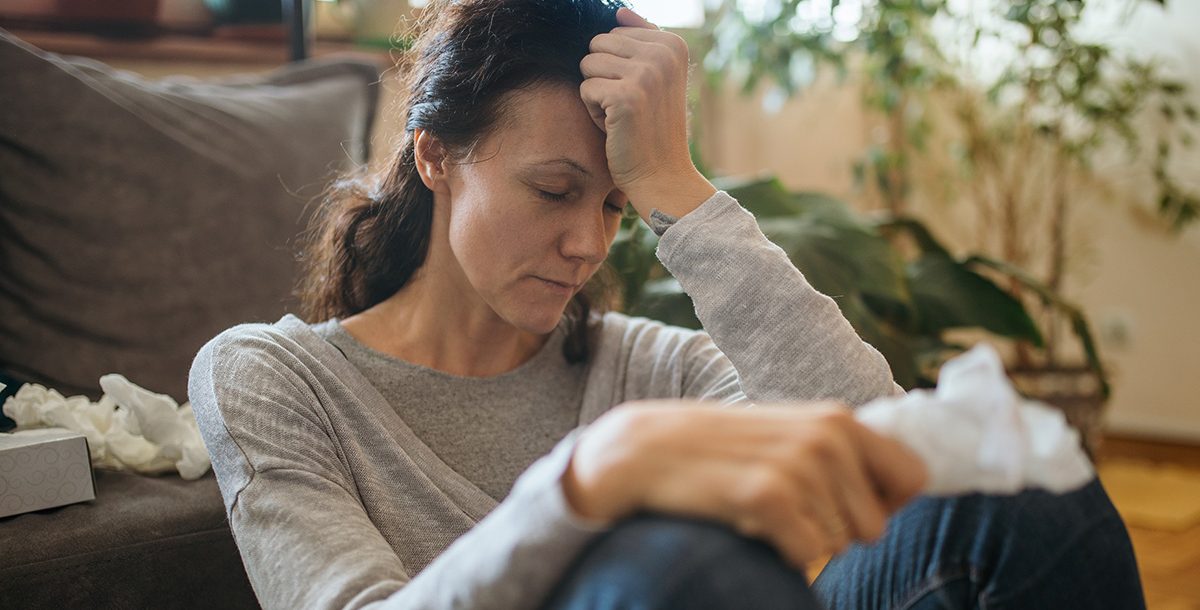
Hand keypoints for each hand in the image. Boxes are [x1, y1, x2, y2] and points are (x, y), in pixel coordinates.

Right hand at [561, 402, 928, 568]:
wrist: (642, 451)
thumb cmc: (721, 451)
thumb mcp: (787, 436)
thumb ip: (841, 451)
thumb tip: (904, 486)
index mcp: (838, 419)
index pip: (914, 476)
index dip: (885, 504)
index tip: (846, 505)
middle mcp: (827, 435)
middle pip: (876, 525)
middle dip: (837, 531)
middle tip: (785, 507)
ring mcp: (798, 463)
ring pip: (838, 542)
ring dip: (799, 538)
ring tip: (758, 506)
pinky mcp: (768, 494)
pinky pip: (805, 551)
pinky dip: (778, 550)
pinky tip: (745, 521)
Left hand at [580, 8, 714, 219]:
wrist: (662, 174)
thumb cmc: (651, 128)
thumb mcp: (656, 77)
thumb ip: (641, 40)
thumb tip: (619, 11)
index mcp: (673, 43)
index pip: (614, 32)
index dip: (616, 65)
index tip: (639, 92)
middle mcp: (663, 53)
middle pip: (597, 44)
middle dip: (602, 76)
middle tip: (626, 105)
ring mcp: (647, 73)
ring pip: (587, 64)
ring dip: (596, 93)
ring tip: (620, 115)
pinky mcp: (626, 96)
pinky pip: (584, 89)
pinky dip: (592, 112)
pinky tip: (614, 127)